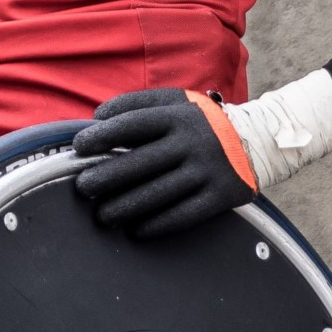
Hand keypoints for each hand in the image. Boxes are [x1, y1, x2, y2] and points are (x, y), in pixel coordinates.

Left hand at [71, 89, 258, 238]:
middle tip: (83, 187)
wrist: (253, 139)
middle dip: (106, 177)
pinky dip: (157, 225)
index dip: (101, 136)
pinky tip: (136, 230)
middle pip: (140, 163)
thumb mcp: (174, 101)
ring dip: (125, 207)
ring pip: (158, 194)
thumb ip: (137, 104)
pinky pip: (183, 215)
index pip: (132, 124)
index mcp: (177, 115)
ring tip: (103, 215)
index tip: (79, 148)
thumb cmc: (199, 121)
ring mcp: (206, 170)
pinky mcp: (220, 196)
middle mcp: (191, 142)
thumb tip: (97, 118)